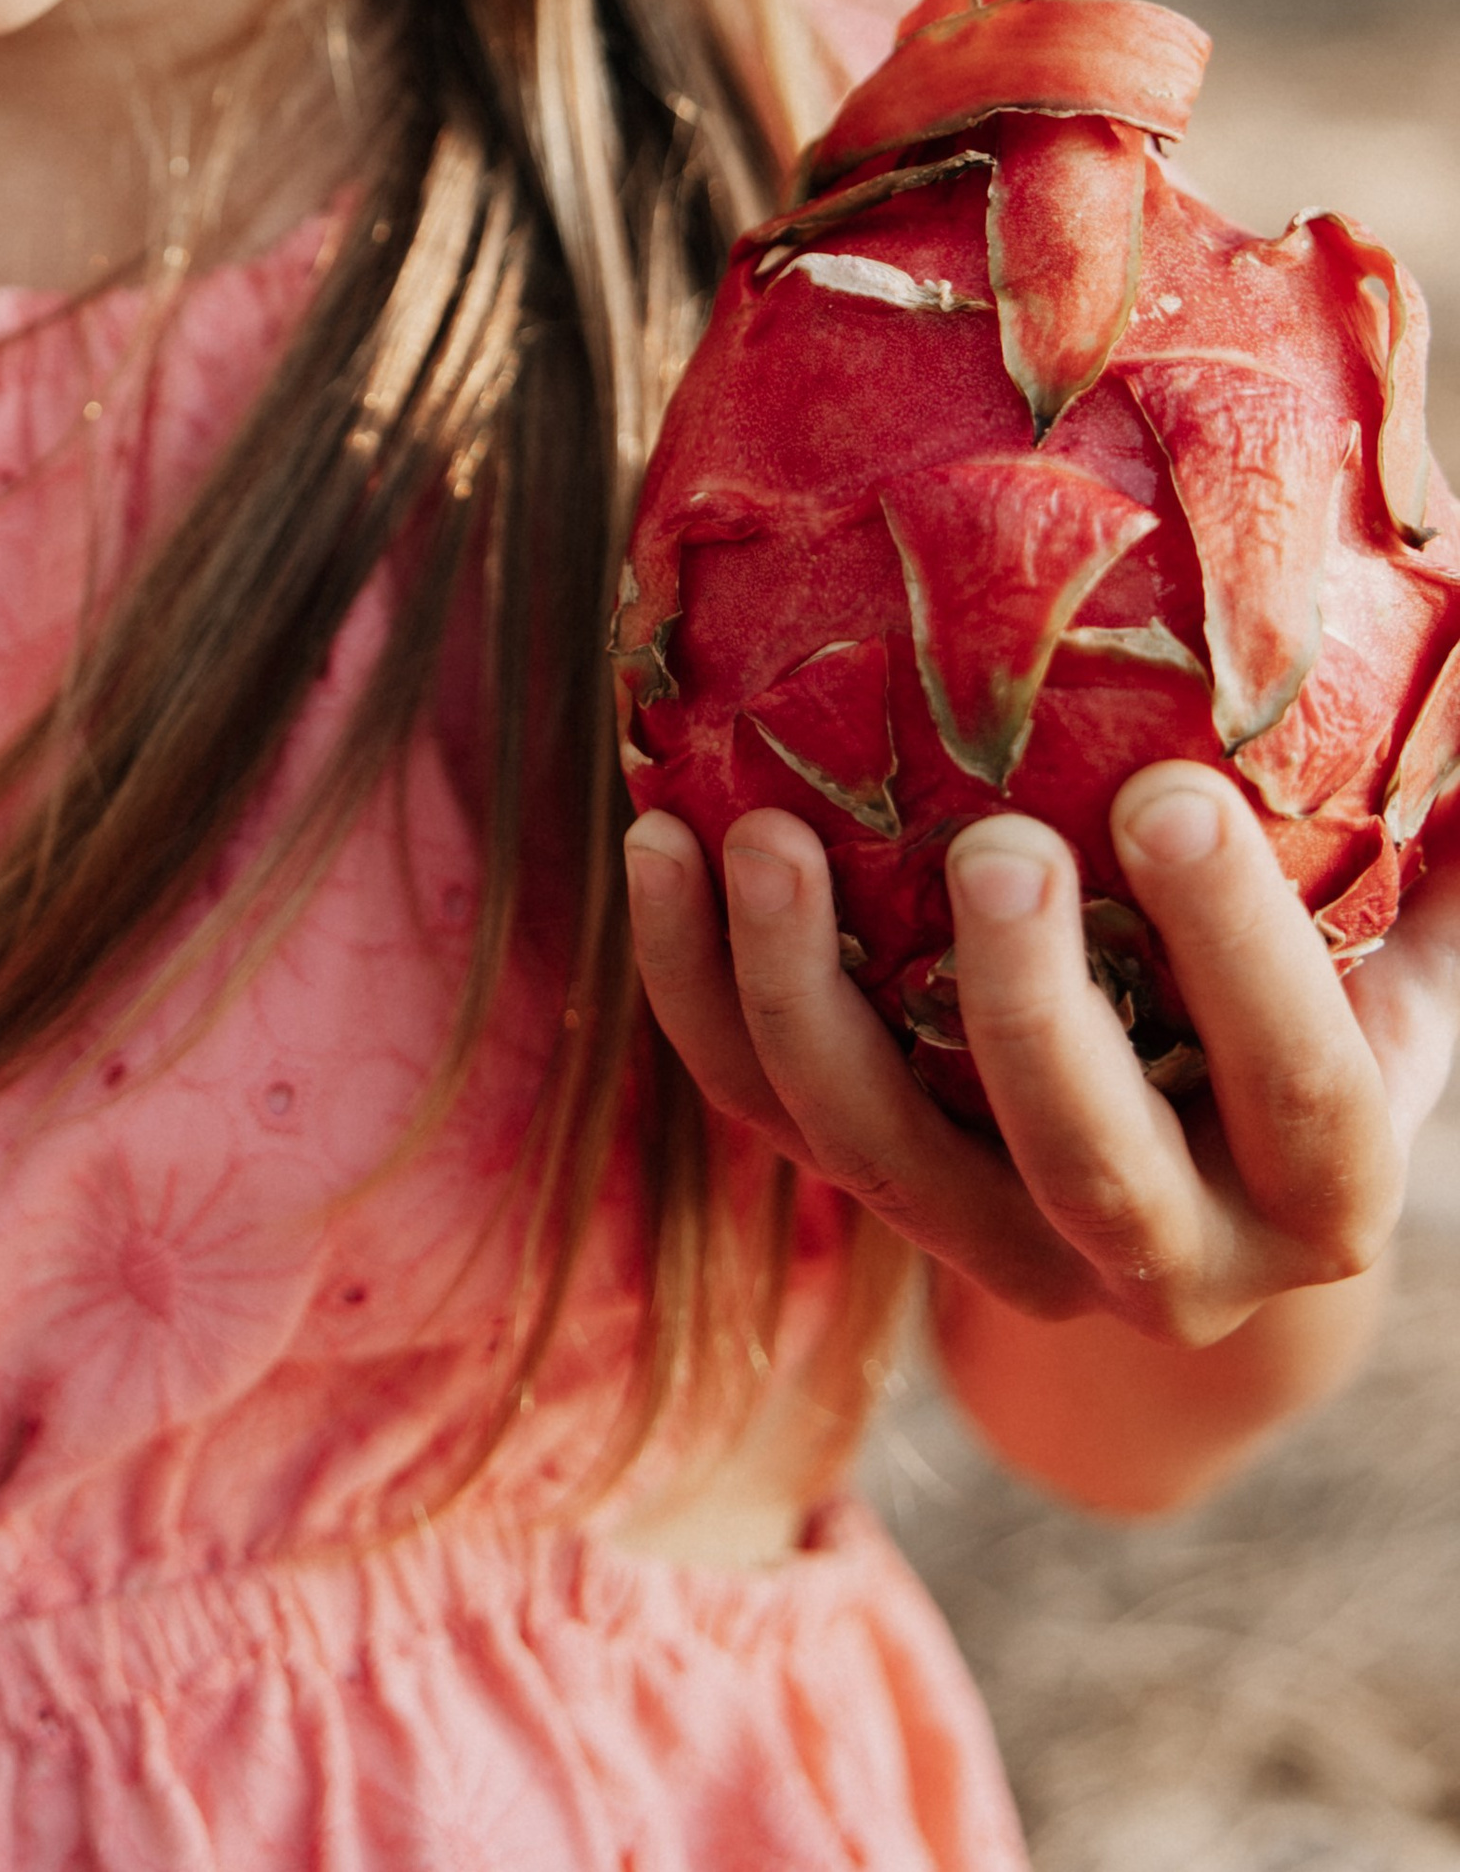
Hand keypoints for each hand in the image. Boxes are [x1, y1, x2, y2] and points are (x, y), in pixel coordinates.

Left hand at [624, 767, 1459, 1342]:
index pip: (1299, 1087)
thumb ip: (1444, 821)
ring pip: (883, 1159)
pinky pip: (762, 1109)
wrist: (1204, 1178)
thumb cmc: (1326, 980)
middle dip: (1030, 1013)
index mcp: (1321, 1183)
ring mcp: (999, 1240)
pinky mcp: (872, 1193)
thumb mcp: (1411, 931)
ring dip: (809, 1001)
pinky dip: (698, 984)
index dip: (1240, 953)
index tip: (1172, 795)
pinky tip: (663, 837)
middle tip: (992, 846)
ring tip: (762, 835)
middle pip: (1082, 1163)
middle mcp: (1163, 1251)